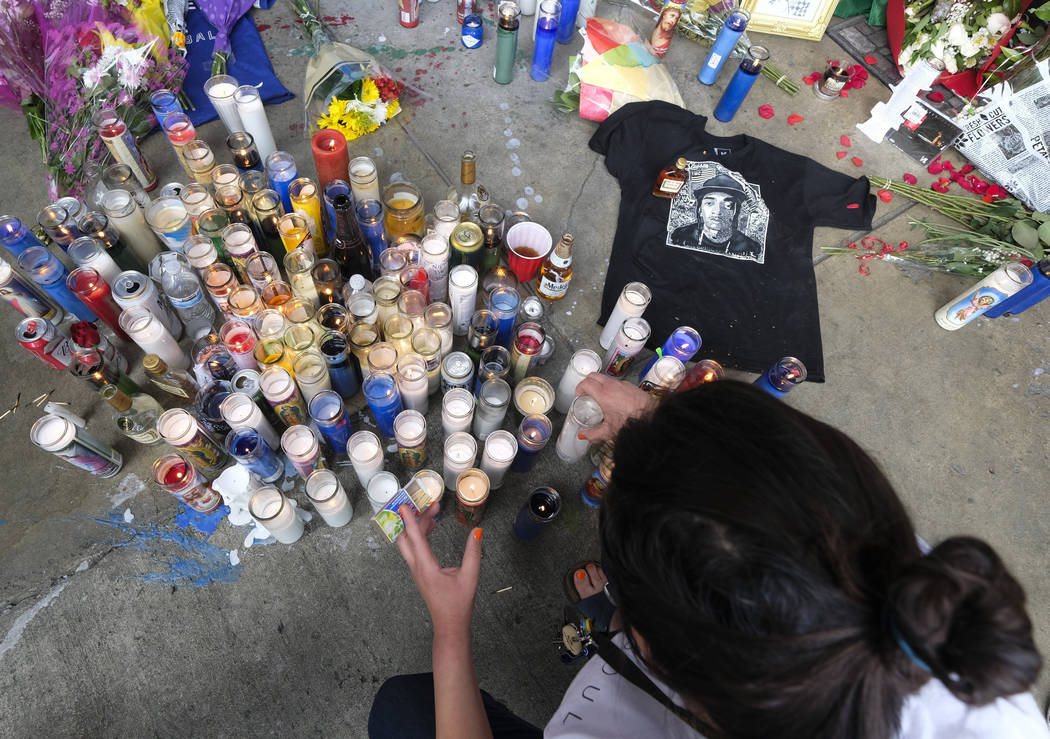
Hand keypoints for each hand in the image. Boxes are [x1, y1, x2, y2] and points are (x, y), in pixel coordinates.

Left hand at [396, 503, 482, 637]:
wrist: (450, 624)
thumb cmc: (458, 603)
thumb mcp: (470, 576)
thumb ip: (473, 552)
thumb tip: (477, 531)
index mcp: (426, 566)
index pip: (414, 537)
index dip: (409, 519)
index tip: (403, 505)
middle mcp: (417, 567)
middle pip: (408, 537)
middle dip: (414, 518)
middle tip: (429, 504)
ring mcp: (416, 570)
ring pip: (409, 543)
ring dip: (417, 526)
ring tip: (433, 512)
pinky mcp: (420, 572)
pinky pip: (414, 549)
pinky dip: (419, 535)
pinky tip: (431, 528)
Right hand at [575, 372, 657, 442]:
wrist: (651, 417)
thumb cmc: (632, 422)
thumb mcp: (609, 431)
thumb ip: (593, 434)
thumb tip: (583, 435)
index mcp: (603, 394)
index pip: (585, 383)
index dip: (579, 388)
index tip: (579, 394)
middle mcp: (611, 385)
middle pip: (593, 375)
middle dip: (587, 382)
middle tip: (586, 393)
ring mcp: (621, 383)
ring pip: (604, 377)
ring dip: (598, 383)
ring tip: (599, 396)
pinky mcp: (630, 385)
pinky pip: (615, 382)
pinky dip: (610, 386)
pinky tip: (613, 398)